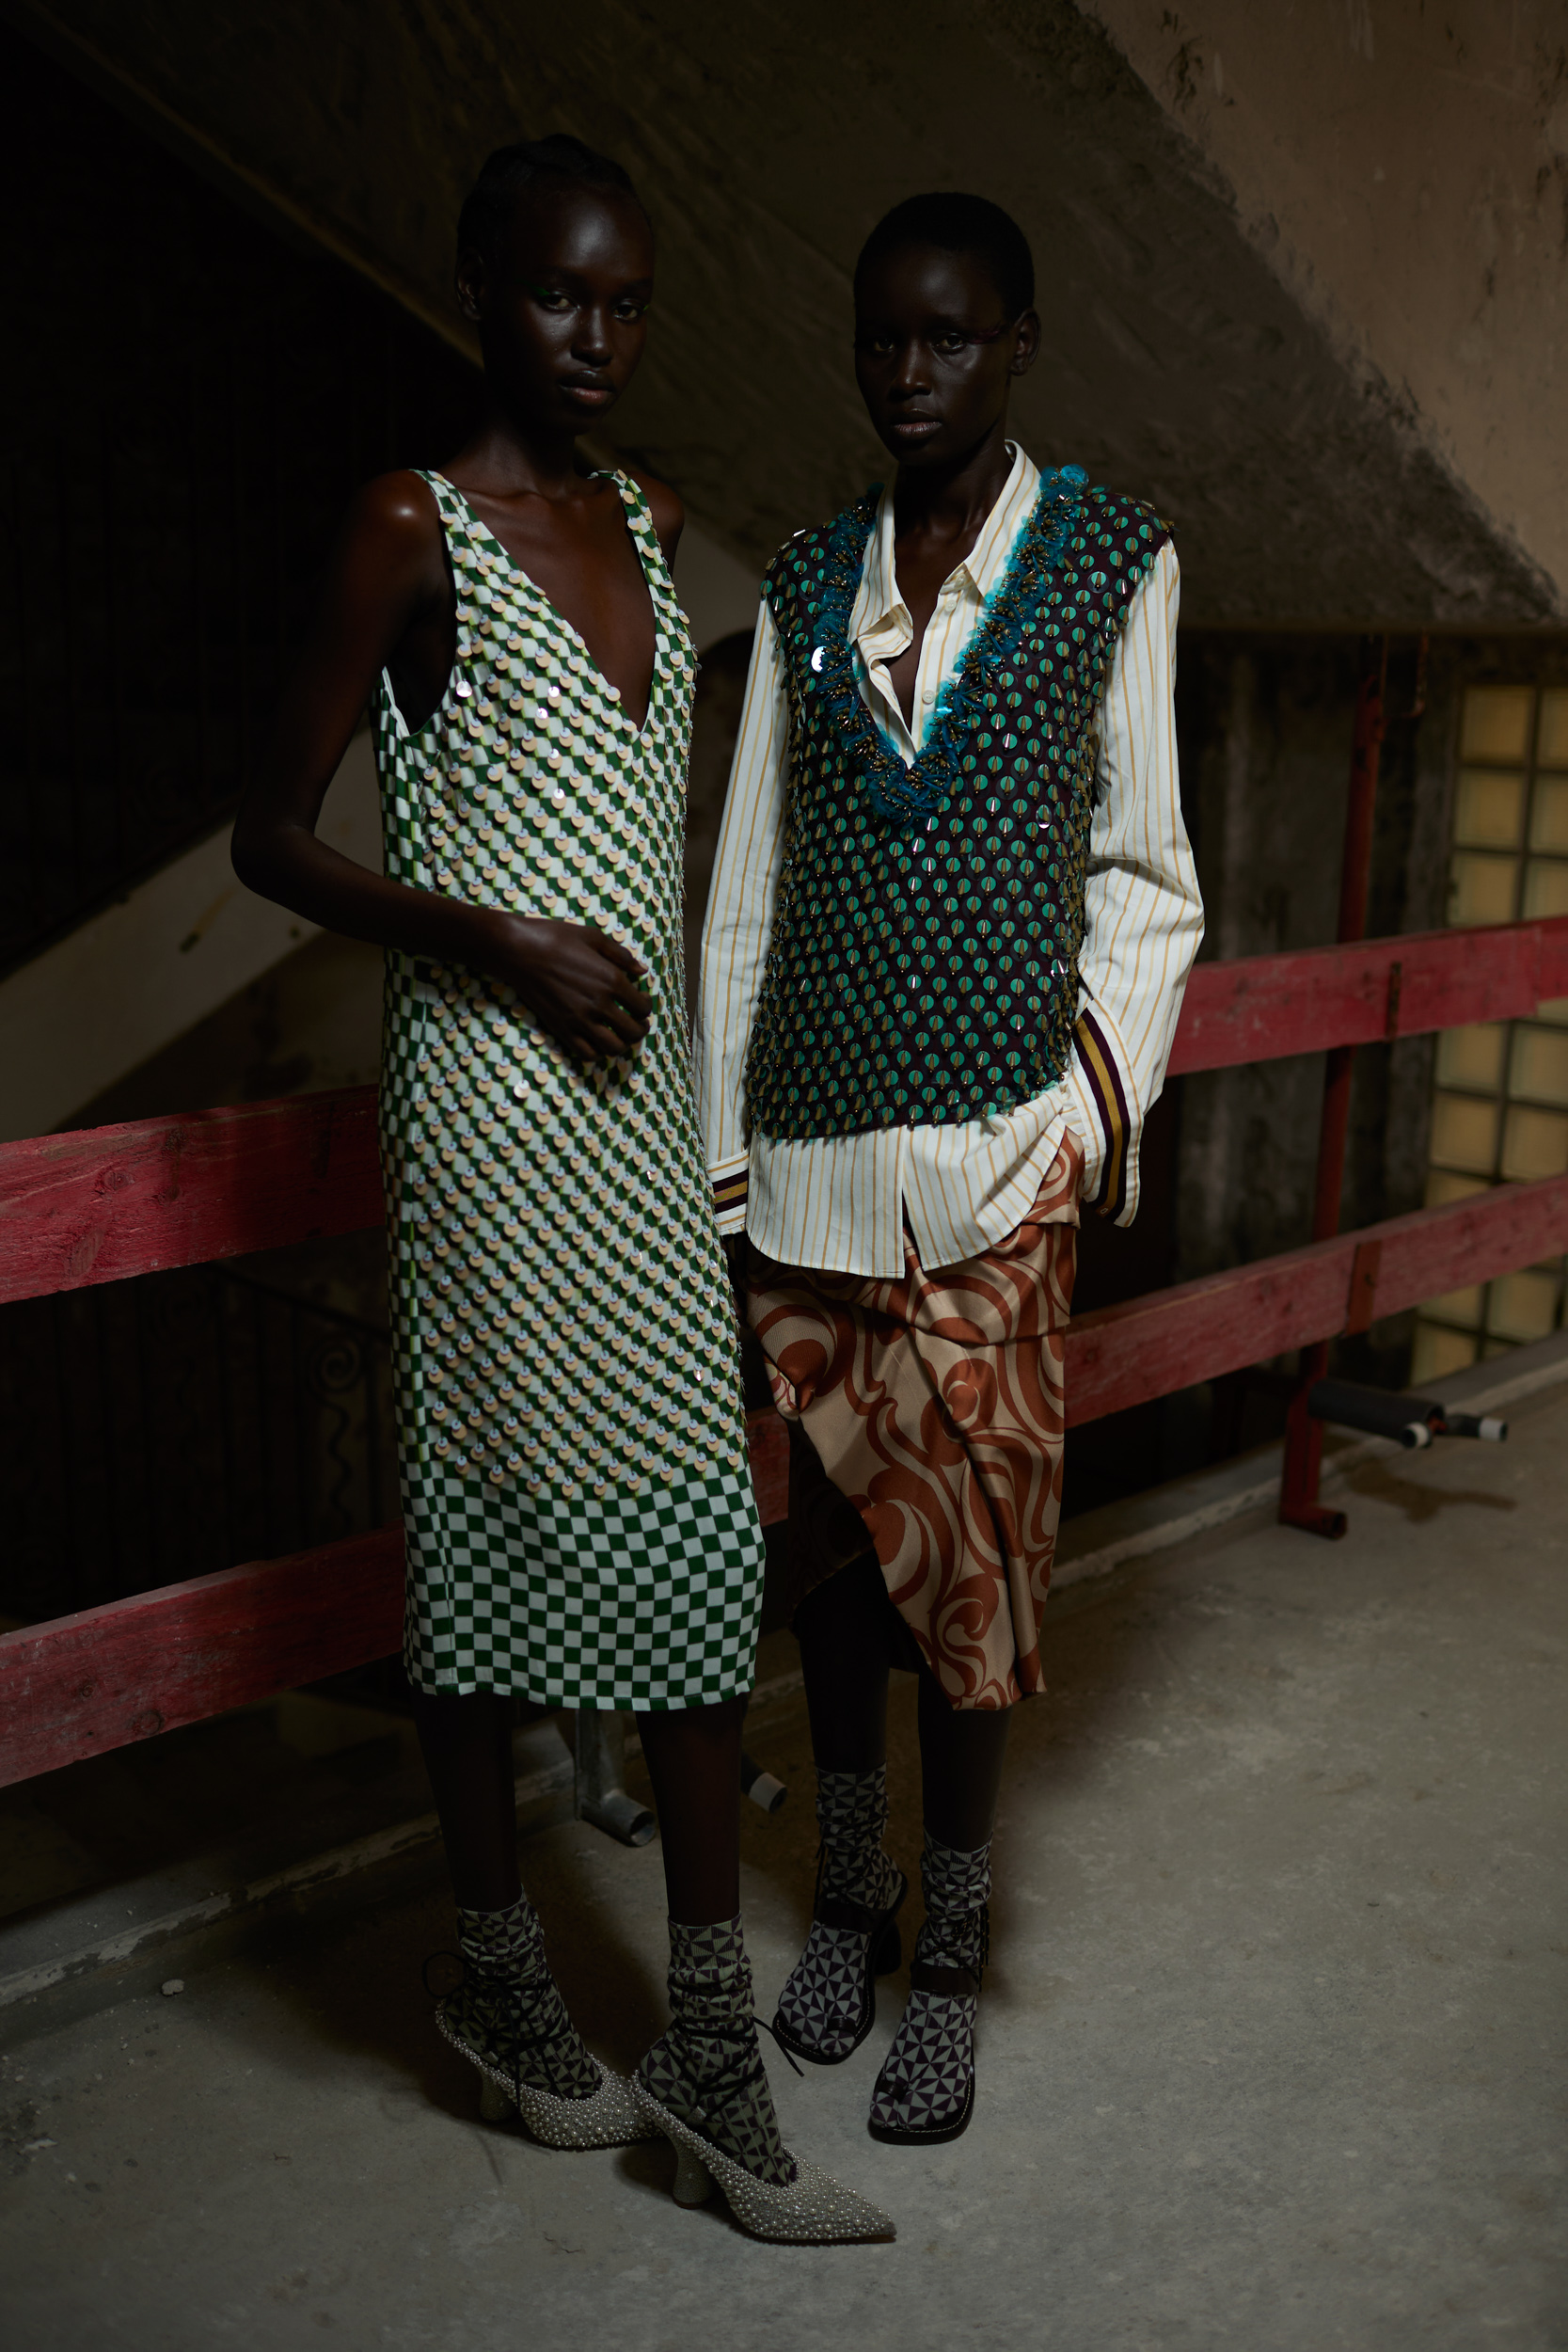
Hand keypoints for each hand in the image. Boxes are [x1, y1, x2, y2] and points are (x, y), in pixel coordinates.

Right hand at [472, 910, 652, 1062]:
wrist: (519, 950)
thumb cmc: (556, 938)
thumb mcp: (594, 937)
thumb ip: (621, 955)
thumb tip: (641, 970)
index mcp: (611, 980)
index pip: (643, 1007)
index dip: (645, 1007)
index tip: (639, 1003)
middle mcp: (599, 1004)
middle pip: (633, 1032)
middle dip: (640, 1029)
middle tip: (636, 1024)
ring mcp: (580, 1020)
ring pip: (614, 1048)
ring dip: (622, 1044)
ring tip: (618, 1035)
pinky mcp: (561, 1029)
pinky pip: (587, 1054)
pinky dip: (597, 1052)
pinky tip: (596, 1041)